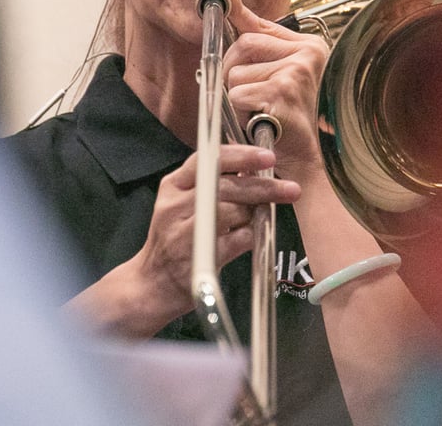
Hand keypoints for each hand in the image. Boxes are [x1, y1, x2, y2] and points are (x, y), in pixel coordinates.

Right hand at [131, 143, 300, 325]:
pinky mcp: (198, 258)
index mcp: (173, 185)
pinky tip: (250, 238)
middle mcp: (174, 205)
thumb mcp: (182, 205)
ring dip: (255, 214)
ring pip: (233, 211)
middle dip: (262, 186)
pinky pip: (237, 240)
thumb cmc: (174, 239)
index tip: (268, 156)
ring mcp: (183, 232)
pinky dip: (249, 236)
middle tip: (289, 189)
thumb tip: (255, 171)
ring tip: (261, 217)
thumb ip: (212, 187)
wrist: (152, 284)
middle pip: (225, 186)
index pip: (207, 159)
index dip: (240, 156)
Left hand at [222, 0, 329, 183]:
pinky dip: (241, 112)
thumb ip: (258, 39)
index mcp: (310, 46)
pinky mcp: (283, 91)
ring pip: (237, 72)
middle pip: (243, 45)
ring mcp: (297, 71)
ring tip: (260, 111)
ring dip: (237, 97)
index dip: (238, 11)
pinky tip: (260, 120)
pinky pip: (239, 93)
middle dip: (233, 71)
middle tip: (248, 96)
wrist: (302, 161)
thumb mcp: (277, 74)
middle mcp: (308, 54)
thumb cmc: (286, 118)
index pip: (262, 24)